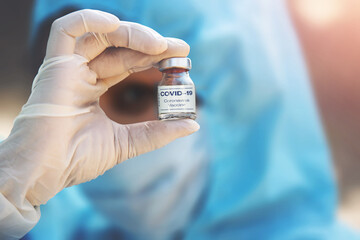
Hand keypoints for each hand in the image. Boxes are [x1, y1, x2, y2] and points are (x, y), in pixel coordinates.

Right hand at [0, 9, 198, 208]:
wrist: (46, 172)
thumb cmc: (77, 160)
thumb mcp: (127, 143)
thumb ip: (157, 133)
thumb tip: (192, 126)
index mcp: (93, 90)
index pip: (128, 64)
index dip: (153, 58)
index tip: (179, 58)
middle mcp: (81, 75)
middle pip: (119, 49)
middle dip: (151, 46)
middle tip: (181, 48)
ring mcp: (67, 69)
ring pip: (100, 37)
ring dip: (132, 35)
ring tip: (160, 44)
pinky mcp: (54, 65)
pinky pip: (66, 30)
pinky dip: (90, 20)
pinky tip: (117, 25)